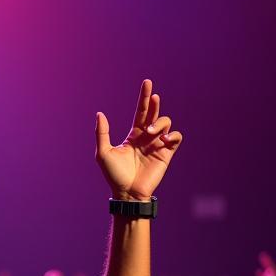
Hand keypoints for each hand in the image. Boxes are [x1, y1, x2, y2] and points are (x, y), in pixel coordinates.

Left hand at [96, 79, 182, 201]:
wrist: (127, 193)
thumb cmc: (114, 175)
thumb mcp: (103, 153)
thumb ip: (102, 133)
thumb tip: (100, 113)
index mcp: (133, 135)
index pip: (140, 112)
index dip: (144, 97)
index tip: (147, 83)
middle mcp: (147, 137)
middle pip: (154, 113)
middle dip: (154, 103)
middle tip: (154, 96)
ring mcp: (157, 144)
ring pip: (166, 122)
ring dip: (160, 122)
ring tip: (151, 132)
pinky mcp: (166, 153)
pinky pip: (176, 137)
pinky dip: (172, 135)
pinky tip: (163, 139)